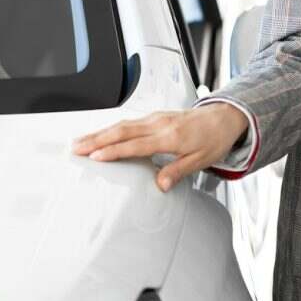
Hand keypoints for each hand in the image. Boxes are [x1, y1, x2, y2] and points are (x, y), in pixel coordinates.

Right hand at [72, 104, 249, 191]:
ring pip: (122, 124)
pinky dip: (111, 128)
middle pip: (122, 131)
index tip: (95, 157)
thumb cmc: (214, 139)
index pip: (136, 145)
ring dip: (100, 132)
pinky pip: (129, 121)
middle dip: (96, 139)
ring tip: (80, 141)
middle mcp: (160, 123)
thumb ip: (178, 171)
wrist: (225, 117)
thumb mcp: (201, 160)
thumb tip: (160, 184)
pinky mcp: (156, 116)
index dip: (114, 151)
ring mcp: (156, 117)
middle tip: (76, 148)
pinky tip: (101, 134)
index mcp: (171, 136)